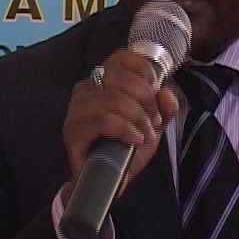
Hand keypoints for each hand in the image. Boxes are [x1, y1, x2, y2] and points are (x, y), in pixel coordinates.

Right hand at [62, 49, 178, 195]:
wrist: (108, 180)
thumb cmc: (126, 147)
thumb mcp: (152, 124)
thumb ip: (164, 107)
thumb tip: (167, 94)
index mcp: (104, 80)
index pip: (121, 57)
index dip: (143, 69)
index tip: (156, 90)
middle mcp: (87, 88)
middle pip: (119, 77)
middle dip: (145, 99)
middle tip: (154, 121)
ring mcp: (76, 108)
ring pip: (113, 98)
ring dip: (137, 117)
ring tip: (145, 134)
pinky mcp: (72, 130)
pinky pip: (102, 120)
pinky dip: (124, 129)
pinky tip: (134, 139)